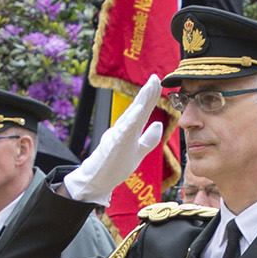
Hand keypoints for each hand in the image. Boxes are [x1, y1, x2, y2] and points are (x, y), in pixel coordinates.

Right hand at [62, 75, 165, 205]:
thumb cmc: (115, 166)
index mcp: (130, 130)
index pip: (143, 111)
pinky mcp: (114, 145)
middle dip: (147, 93)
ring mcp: (118, 135)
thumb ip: (149, 140)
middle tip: (155, 77)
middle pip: (138, 108)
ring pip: (131, 115)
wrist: (97, 180)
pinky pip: (124, 131)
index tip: (159, 82)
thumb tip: (160, 124)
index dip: (152, 96)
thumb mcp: (138, 152)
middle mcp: (124, 129)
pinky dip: (130, 119)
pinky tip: (138, 109)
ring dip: (141, 101)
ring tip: (149, 87)